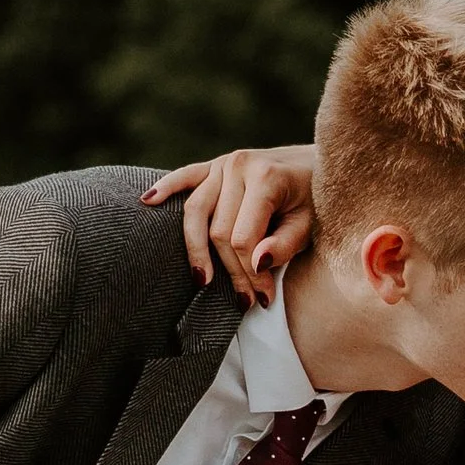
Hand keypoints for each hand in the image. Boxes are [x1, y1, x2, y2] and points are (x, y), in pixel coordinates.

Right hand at [144, 144, 318, 302]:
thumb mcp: (309, 225)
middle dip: (231, 270)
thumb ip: (284, 244)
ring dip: (197, 250)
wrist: (318, 164)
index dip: (250, 273)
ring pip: (197, 213)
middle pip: (218, 231)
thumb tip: (257, 262)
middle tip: (245, 301)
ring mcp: (222, 163)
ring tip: (201, 280)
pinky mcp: (212, 165)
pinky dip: (165, 188)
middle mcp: (238, 166)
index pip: (242, 237)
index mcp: (265, 177)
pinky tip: (147, 201)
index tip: (263, 298)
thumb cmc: (313, 199)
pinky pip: (184, 176)